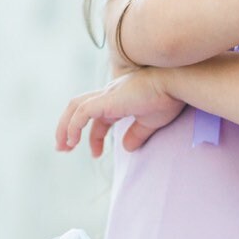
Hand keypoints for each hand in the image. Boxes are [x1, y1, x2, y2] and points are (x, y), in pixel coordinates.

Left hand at [55, 68, 185, 157]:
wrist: (174, 84)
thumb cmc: (167, 99)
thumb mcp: (150, 123)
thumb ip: (136, 134)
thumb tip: (126, 148)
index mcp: (119, 100)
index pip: (98, 116)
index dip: (93, 136)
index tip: (95, 154)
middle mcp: (109, 95)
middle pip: (80, 108)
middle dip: (68, 127)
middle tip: (64, 148)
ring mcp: (106, 96)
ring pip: (75, 107)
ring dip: (65, 127)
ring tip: (63, 147)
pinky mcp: (106, 100)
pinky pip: (82, 112)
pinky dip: (73, 126)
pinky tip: (73, 141)